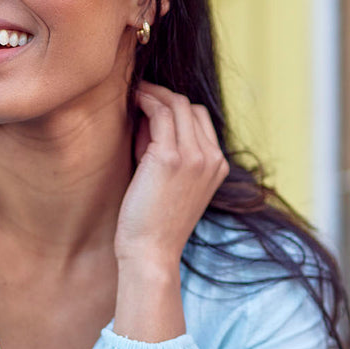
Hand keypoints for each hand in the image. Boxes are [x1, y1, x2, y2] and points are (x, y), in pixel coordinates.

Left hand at [114, 83, 228, 266]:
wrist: (151, 254)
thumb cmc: (153, 224)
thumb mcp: (170, 184)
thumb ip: (166, 152)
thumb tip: (148, 120)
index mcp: (218, 166)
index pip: (200, 120)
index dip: (174, 110)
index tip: (150, 108)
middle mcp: (212, 158)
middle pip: (191, 107)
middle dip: (163, 97)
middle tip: (138, 95)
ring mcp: (194, 156)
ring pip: (177, 104)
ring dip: (153, 94)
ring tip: (132, 94)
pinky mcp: (171, 157)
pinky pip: (161, 112)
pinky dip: (146, 100)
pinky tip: (132, 100)